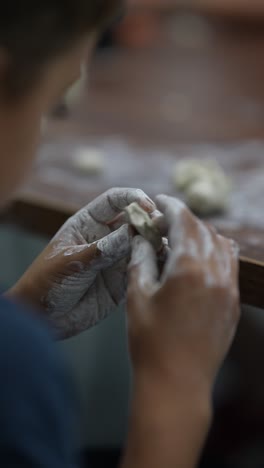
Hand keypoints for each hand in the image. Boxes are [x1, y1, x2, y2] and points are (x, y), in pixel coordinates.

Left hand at [9, 188, 154, 337]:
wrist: (43, 319)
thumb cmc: (46, 283)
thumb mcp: (72, 262)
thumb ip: (102, 249)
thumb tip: (133, 232)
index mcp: (88, 224)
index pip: (114, 201)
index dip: (133, 198)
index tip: (149, 206)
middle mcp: (106, 237)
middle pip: (135, 220)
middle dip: (150, 221)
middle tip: (162, 229)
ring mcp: (117, 259)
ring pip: (144, 244)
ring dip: (157, 243)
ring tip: (165, 249)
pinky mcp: (124, 280)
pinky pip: (144, 268)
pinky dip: (156, 265)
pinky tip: (164, 266)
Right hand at [127, 194, 239, 389]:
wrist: (176, 383)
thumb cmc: (150, 341)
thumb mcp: (137, 295)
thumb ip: (141, 258)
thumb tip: (142, 236)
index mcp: (189, 268)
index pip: (183, 222)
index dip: (170, 207)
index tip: (159, 200)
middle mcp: (215, 273)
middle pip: (203, 230)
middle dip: (182, 220)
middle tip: (162, 225)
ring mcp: (228, 288)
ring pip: (221, 245)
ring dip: (201, 234)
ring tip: (180, 241)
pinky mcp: (232, 303)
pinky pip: (230, 265)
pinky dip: (216, 253)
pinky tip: (200, 260)